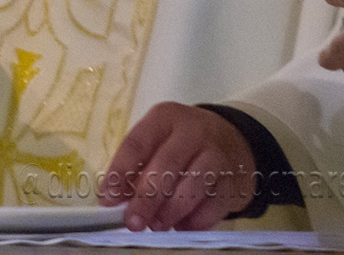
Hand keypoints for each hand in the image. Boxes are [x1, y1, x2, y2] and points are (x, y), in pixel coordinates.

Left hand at [99, 102, 254, 231]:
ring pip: (192, 186)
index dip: (120, 173)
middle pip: (166, 165)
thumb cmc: (184, 146)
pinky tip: (184, 225)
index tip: (108, 199)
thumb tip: (113, 201)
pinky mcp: (233, 180)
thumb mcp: (159, 143)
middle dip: (146, 199)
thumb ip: (135, 168)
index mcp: (165, 117)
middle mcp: (193, 130)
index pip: (137, 143)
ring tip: (157, 225)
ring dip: (170, 212)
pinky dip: (195, 221)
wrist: (235, 142)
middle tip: (133, 222)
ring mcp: (217, 154)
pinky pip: (213, 206)